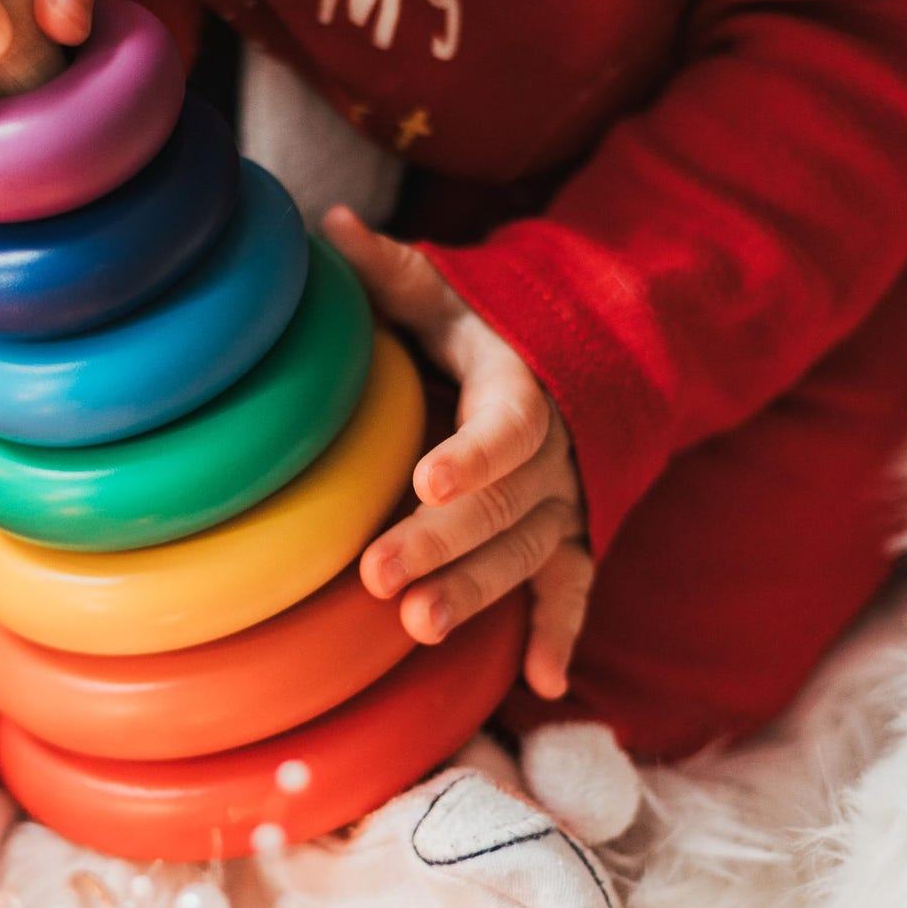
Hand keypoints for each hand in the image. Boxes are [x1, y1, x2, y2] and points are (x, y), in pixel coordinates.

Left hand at [324, 207, 592, 700]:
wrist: (582, 360)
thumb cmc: (491, 325)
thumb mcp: (448, 293)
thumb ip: (392, 270)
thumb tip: (324, 224)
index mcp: (522, 387)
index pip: (506, 425)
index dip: (474, 453)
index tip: (429, 478)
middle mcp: (554, 454)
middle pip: (502, 506)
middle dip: (442, 543)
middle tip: (378, 575)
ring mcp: (567, 502)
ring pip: (527, 556)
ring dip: (477, 593)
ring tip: (418, 625)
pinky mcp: (574, 539)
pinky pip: (574, 588)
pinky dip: (561, 632)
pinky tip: (543, 683)